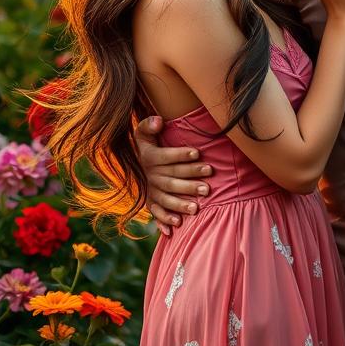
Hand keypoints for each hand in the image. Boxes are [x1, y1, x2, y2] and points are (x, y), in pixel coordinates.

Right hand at [135, 115, 211, 235]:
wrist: (136, 164)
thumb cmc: (148, 145)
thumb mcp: (144, 133)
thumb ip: (149, 125)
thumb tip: (158, 121)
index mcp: (149, 157)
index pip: (164, 157)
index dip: (180, 155)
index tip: (198, 153)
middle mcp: (149, 176)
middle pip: (170, 180)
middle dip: (189, 183)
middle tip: (208, 187)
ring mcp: (150, 190)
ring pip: (165, 198)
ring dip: (180, 204)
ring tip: (197, 208)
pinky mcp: (150, 201)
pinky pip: (156, 212)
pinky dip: (164, 219)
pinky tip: (177, 224)